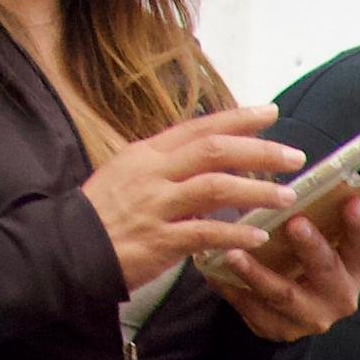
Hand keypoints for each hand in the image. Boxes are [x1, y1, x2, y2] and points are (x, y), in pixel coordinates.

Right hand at [81, 106, 301, 293]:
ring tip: (287, 196)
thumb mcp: (132, 177)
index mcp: (147, 154)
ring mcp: (155, 205)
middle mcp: (152, 173)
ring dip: (256, 190)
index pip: (198, 127)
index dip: (237, 119)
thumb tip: (211, 163)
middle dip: (258, 151)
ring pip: (214, 187)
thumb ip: (170, 169)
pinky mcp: (158, 239)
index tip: (270, 112)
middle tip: (294, 156)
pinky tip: (259, 236)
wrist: (64, 248)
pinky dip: (235, 233)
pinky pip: (205, 233)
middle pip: (213, 151)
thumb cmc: (104, 213)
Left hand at [203, 194, 359, 343]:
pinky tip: (212, 272)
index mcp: (353, 267)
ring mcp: (309, 317)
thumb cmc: (300, 261)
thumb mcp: (317, 240)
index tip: (351, 202)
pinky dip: (232, 289)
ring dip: (258, 273)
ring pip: (284, 295)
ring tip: (233, 252)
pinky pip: (253, 310)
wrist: (286, 312)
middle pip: (327, 271)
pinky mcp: (279, 329)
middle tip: (295, 223)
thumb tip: (285, 158)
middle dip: (311, 247)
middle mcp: (339, 294)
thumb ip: (311, 212)